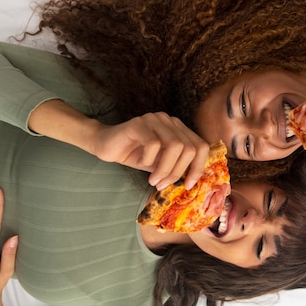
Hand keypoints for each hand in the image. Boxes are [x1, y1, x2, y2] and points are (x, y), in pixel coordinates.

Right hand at [91, 113, 210, 189]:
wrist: (105, 145)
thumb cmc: (136, 155)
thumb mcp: (161, 164)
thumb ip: (176, 167)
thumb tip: (192, 182)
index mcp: (179, 129)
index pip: (201, 146)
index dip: (198, 168)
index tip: (187, 185)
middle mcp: (169, 121)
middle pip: (189, 148)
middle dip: (177, 172)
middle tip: (162, 185)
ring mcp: (155, 119)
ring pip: (175, 146)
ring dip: (165, 168)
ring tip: (153, 180)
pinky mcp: (139, 123)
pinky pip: (153, 144)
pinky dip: (149, 159)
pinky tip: (141, 162)